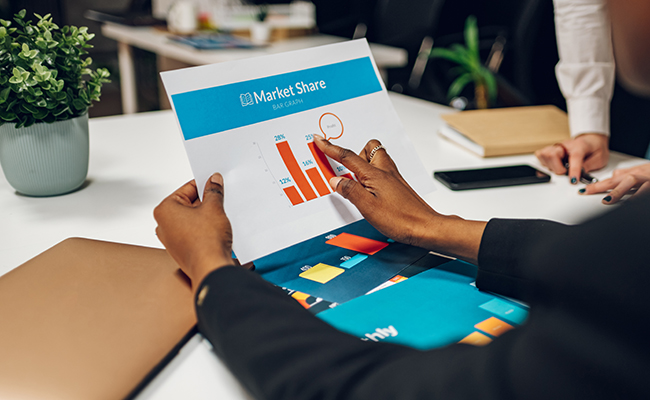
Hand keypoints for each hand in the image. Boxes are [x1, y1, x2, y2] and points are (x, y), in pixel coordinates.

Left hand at [154, 173, 234, 289]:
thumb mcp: (214, 208)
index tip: (215, 183)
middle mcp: (163, 225)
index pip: (188, 188)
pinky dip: (204, 229)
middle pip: (189, 204)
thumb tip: (213, 181)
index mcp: (164, 210)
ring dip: (206, 216)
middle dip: (205, 202)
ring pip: (192, 219)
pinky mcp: (182, 250)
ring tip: (218, 218)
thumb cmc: (205, 243)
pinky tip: (215, 230)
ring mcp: (171, 239)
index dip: (204, 185)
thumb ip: (213, 191)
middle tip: (220, 201)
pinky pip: (193, 232)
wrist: (211, 268)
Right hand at [314, 135, 485, 263]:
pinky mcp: (397, 186)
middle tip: (344, 169)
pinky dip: (372, 176)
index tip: (319, 139)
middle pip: (367, 149)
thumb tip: (336, 181)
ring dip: (364, 164)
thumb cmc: (401, 220)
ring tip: (356, 183)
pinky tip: (370, 192)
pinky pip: (382, 171)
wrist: (425, 228)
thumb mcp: (367, 208)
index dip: (330, 147)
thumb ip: (350, 191)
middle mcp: (385, 171)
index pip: (347, 156)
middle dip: (354, 153)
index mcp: (375, 174)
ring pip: (376, 158)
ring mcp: (393, 178)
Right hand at [535, 133, 608, 183]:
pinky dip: (544, 163)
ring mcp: (557, 147)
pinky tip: (552, 166)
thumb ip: (589, 166)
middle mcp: (565, 145)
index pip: (574, 157)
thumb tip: (579, 174)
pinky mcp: (550, 150)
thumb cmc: (595, 148)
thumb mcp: (600, 158)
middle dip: (557, 168)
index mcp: (580, 145)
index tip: (573, 180)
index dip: (573, 170)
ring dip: (551, 166)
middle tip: (565, 173)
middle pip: (552, 154)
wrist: (590, 140)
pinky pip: (540, 155)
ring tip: (560, 170)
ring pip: (544, 155)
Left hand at [580, 163, 649, 203]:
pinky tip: (630, 203)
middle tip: (587, 192)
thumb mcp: (636, 172)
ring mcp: (646, 181)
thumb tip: (609, 178)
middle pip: (616, 180)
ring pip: (631, 182)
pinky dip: (637, 197)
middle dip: (601, 187)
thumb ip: (623, 176)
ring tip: (607, 200)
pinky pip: (644, 191)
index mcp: (631, 174)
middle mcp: (638, 176)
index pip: (609, 180)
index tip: (582, 191)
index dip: (595, 186)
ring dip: (619, 191)